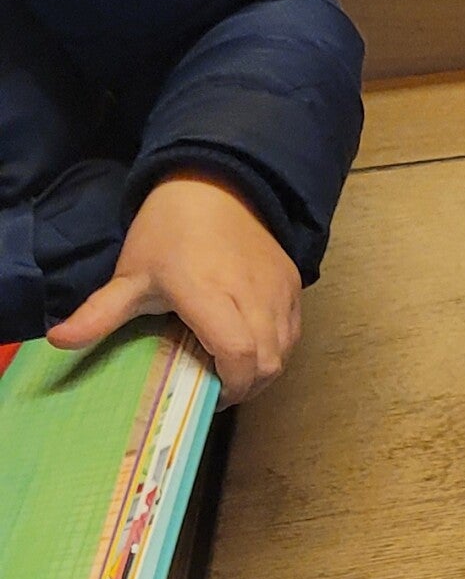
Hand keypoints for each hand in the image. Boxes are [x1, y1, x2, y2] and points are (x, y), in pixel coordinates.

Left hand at [45, 172, 302, 404]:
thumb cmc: (168, 232)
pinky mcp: (293, 282)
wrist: (214, 183)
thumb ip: (99, 313)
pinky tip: (253, 343)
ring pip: (285, 350)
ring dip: (263, 368)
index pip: (238, 354)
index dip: (229, 386)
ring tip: (234, 367)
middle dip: (246, 386)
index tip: (209, 394)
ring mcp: (277, 288)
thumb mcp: (132, 274)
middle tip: (218, 386)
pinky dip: (278, 347)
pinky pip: (294, 330)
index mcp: (208, 293)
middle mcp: (251, 294)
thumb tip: (57, 341)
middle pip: (268, 362)